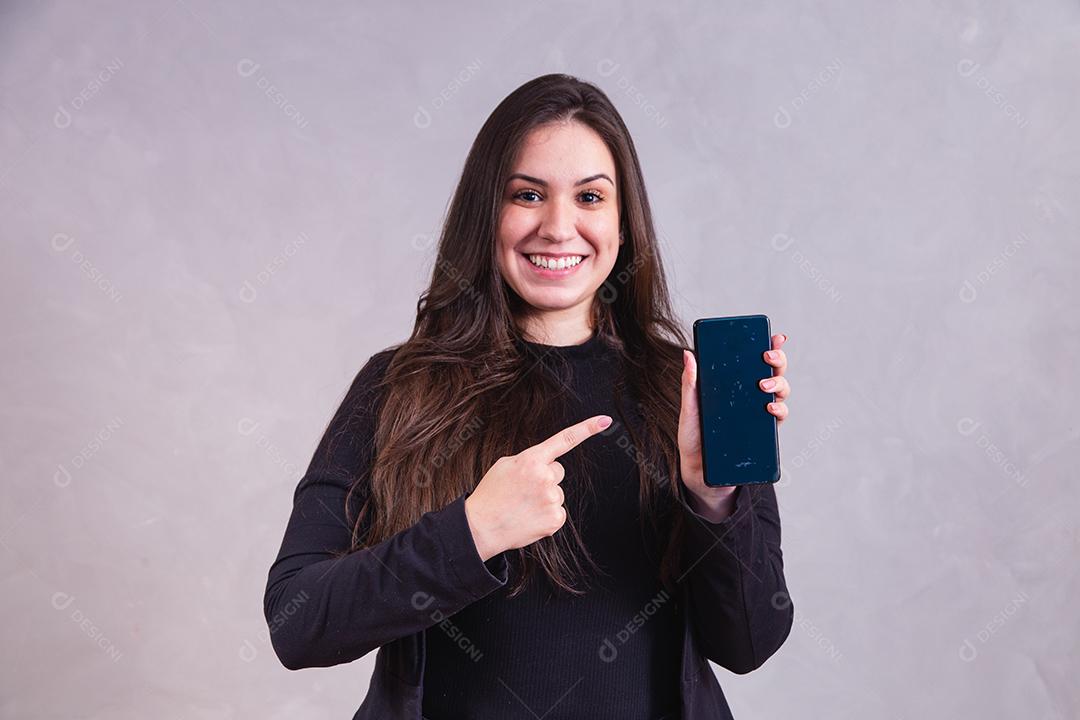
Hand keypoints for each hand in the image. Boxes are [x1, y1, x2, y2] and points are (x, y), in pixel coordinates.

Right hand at [464, 414, 611, 561]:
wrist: (481, 527)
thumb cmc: (491, 495)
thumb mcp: (505, 466)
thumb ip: (529, 460)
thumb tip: (545, 464)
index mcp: (531, 460)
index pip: (564, 439)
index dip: (587, 429)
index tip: (605, 421)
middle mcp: (545, 477)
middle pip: (557, 471)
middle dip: (545, 478)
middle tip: (524, 490)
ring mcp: (552, 499)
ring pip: (557, 493)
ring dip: (544, 498)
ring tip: (523, 506)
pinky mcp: (555, 519)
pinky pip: (558, 512)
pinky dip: (547, 515)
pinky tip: (530, 517)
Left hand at [678, 333, 790, 514]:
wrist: (700, 472)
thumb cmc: (694, 438)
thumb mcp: (689, 409)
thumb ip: (690, 384)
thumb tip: (689, 354)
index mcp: (734, 387)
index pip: (754, 362)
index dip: (769, 347)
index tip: (775, 336)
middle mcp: (751, 398)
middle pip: (773, 373)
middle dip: (777, 361)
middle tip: (767, 357)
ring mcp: (759, 415)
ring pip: (780, 393)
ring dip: (778, 384)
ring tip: (764, 386)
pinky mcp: (764, 435)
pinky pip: (779, 418)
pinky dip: (779, 410)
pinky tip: (770, 408)